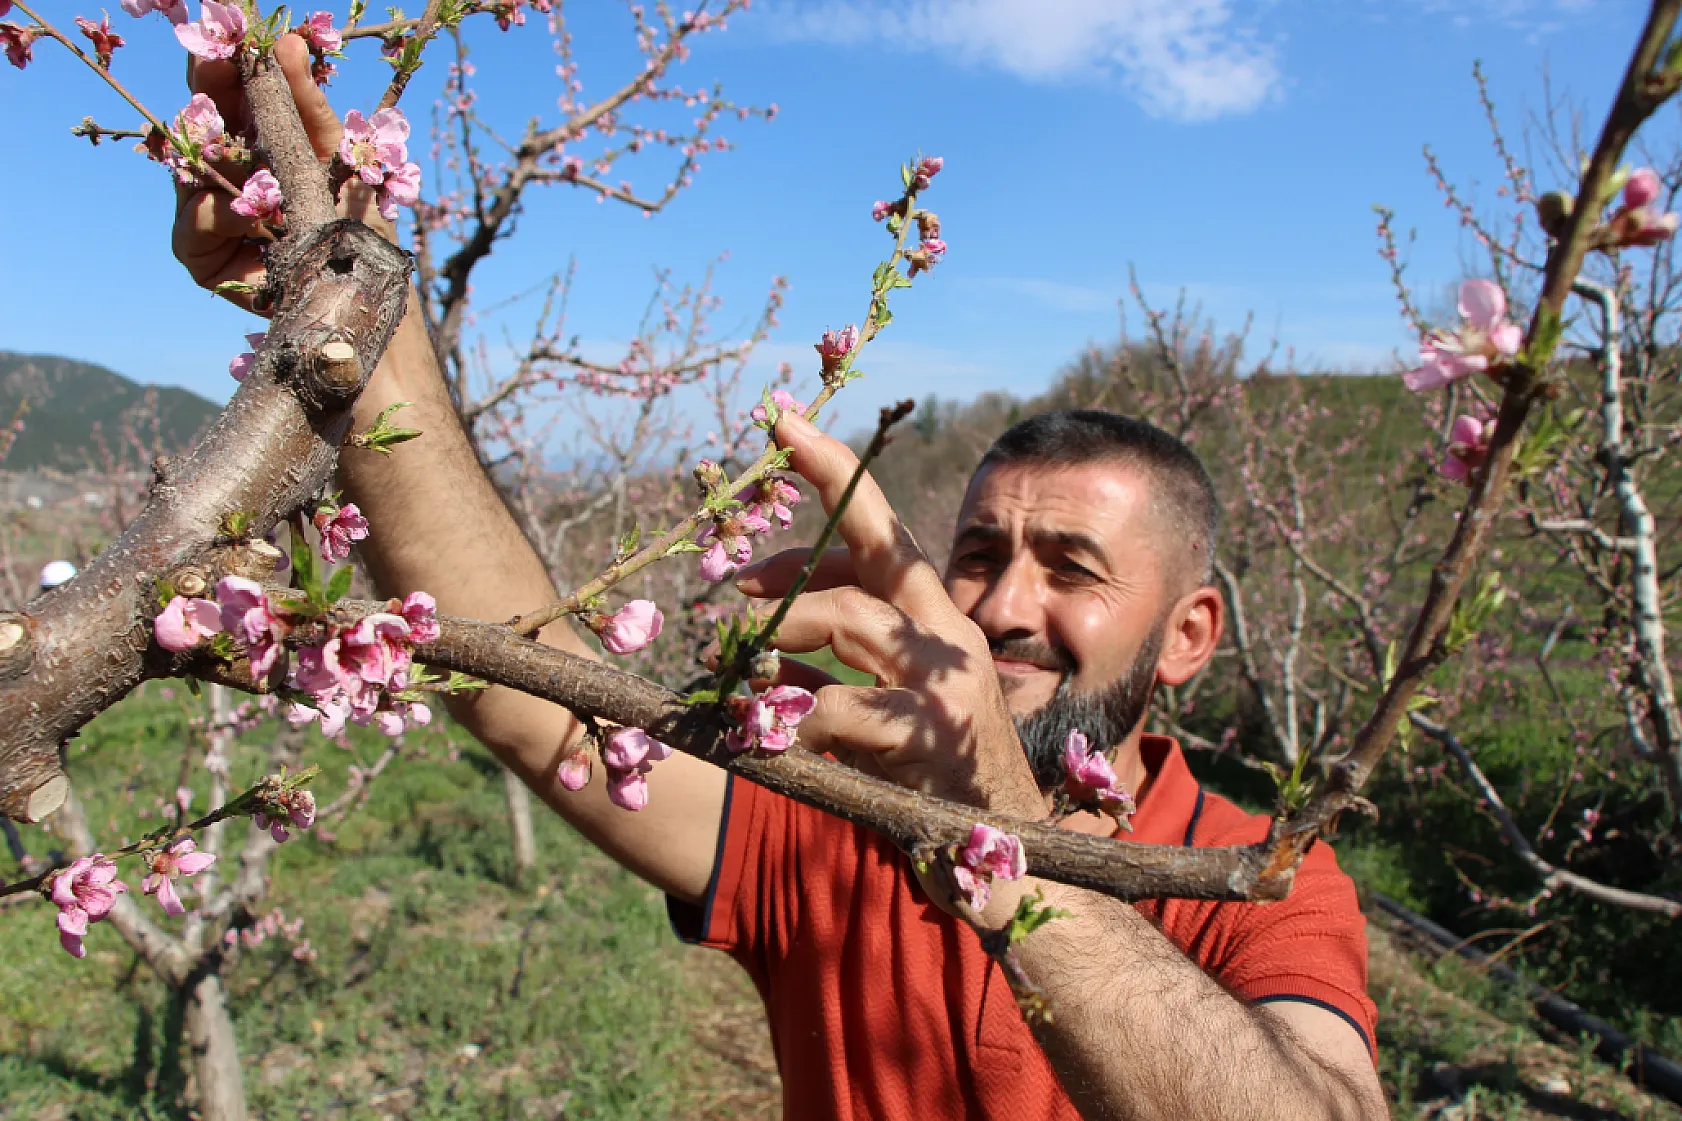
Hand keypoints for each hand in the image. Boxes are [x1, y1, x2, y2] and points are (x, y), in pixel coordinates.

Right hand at [173, 34, 388, 312]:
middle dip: (208, 90)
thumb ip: (311, 106)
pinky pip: (196, 222)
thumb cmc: (357, 227)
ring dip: (212, 149)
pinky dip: (220, 213)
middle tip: (215, 62)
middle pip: (200, 121)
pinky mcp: (203, 255)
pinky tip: (248, 212)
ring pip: (189, 167)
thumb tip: (288, 42)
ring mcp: (209, 211)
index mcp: (258, 144)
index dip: (226, 67)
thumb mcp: (340, 159)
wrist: (368, 295)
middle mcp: (227, 173)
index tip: (232, 40)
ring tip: (237, 138)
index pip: (230, 96)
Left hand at [736, 411, 1046, 823]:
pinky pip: (839, 707)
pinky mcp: (931, 736)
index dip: (832, 470)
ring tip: (736, 666)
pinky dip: (790, 715)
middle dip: (804, 519)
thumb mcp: (879, 699)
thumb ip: (828, 657)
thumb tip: (756, 632)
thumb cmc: (932, 774)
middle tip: (730, 560)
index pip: (881, 528)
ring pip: (847, 618)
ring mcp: (946, 680)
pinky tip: (770, 731)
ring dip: (779, 632)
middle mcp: (949, 633)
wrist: (1007, 857)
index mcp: (934, 617)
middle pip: (875, 548)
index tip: (781, 423)